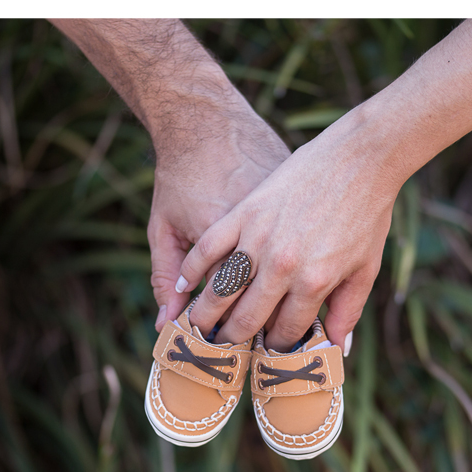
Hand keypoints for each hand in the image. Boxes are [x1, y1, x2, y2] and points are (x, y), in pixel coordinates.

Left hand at [149, 106, 288, 329]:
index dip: (227, 337)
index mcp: (234, 253)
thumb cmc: (180, 176)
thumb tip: (163, 326)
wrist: (209, 120)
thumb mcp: (162, 229)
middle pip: (266, 311)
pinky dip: (303, 284)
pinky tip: (294, 297)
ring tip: (271, 333)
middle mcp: (268, 245)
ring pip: (296, 294)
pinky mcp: (307, 216)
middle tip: (246, 351)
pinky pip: (309, 261)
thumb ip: (162, 278)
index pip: (234, 314)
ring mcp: (291, 229)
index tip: (221, 352)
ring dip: (282, 318)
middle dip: (253, 335)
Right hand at [174, 107, 399, 353]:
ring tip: (197, 328)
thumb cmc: (368, 213)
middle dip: (233, 340)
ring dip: (204, 315)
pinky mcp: (244, 212)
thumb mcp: (366, 268)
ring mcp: (259, 237)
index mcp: (314, 283)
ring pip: (221, 289)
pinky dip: (192, 270)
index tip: (266, 350)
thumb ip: (348, 311)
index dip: (274, 347)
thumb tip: (336, 350)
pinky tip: (184, 286)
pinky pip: (209, 248)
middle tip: (223, 348)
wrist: (360, 156)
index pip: (284, 331)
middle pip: (246, 318)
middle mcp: (282, 265)